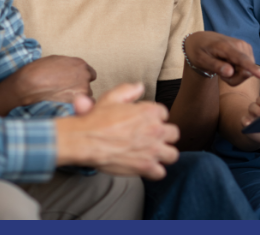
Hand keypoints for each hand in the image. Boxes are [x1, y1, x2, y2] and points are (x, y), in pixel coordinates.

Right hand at [0, 55, 96, 116]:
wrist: (27, 87)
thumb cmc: (36, 73)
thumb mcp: (54, 61)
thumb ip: (68, 66)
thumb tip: (71, 71)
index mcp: (79, 64)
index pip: (90, 74)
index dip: (80, 79)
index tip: (72, 83)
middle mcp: (84, 76)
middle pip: (87, 86)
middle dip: (78, 90)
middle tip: (64, 93)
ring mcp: (83, 90)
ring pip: (86, 98)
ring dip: (77, 100)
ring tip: (61, 100)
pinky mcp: (77, 104)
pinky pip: (83, 108)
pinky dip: (76, 109)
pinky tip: (64, 107)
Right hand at [55, 83, 179, 179]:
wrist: (86, 140)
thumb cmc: (97, 118)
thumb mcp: (112, 96)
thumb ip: (129, 90)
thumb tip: (140, 87)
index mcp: (150, 111)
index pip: (164, 114)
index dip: (154, 118)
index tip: (145, 122)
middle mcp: (156, 130)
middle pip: (173, 133)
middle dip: (164, 135)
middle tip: (152, 138)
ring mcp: (153, 150)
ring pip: (172, 154)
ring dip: (164, 154)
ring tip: (153, 153)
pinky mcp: (146, 167)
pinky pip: (161, 172)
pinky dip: (154, 171)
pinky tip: (145, 166)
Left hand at [184, 31, 259, 85]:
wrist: (201, 40)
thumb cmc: (199, 51)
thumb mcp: (201, 60)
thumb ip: (216, 66)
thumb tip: (230, 72)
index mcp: (225, 46)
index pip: (241, 59)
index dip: (252, 69)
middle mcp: (239, 45)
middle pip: (246, 71)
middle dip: (234, 79)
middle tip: (219, 74)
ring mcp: (245, 47)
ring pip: (248, 72)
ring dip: (235, 76)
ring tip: (222, 68)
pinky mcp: (247, 50)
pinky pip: (248, 69)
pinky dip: (238, 72)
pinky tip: (228, 65)